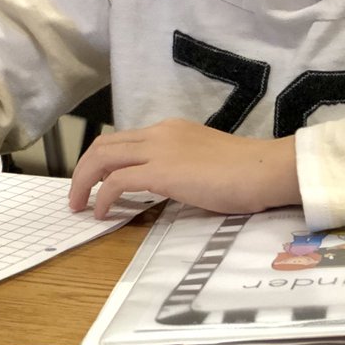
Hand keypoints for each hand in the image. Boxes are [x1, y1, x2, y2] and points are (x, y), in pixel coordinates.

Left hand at [68, 118, 300, 217]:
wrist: (267, 169)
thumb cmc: (246, 172)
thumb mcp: (204, 161)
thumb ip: (180, 166)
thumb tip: (166, 184)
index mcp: (169, 130)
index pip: (123, 139)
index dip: (102, 160)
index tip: (95, 182)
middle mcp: (158, 134)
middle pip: (104, 144)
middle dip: (84, 170)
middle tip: (77, 195)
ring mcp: (159, 150)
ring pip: (103, 158)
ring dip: (84, 182)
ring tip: (79, 206)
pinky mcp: (162, 172)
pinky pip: (117, 181)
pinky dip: (103, 197)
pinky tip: (102, 213)